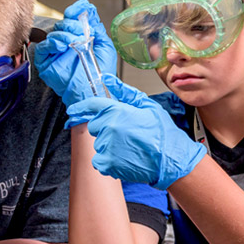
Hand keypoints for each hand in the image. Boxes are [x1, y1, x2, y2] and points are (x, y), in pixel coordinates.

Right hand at [34, 0, 118, 106]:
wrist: (96, 90)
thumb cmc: (102, 72)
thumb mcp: (104, 44)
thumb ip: (96, 25)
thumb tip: (87, 8)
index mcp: (78, 37)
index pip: (72, 18)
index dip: (76, 10)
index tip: (82, 9)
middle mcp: (65, 43)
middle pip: (62, 23)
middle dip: (72, 24)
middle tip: (82, 33)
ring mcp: (55, 52)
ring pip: (54, 33)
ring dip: (66, 34)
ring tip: (76, 43)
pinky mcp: (45, 62)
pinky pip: (44, 47)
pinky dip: (53, 43)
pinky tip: (63, 46)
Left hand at [67, 74, 205, 189]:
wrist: (171, 158)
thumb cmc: (162, 132)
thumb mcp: (147, 105)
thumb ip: (124, 92)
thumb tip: (107, 79)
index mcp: (117, 111)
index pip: (91, 105)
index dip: (80, 107)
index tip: (73, 110)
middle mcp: (108, 128)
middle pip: (94, 126)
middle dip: (105, 127)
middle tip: (124, 132)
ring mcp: (107, 146)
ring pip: (98, 144)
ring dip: (108, 145)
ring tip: (128, 147)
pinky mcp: (108, 164)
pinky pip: (98, 161)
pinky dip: (108, 161)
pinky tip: (124, 158)